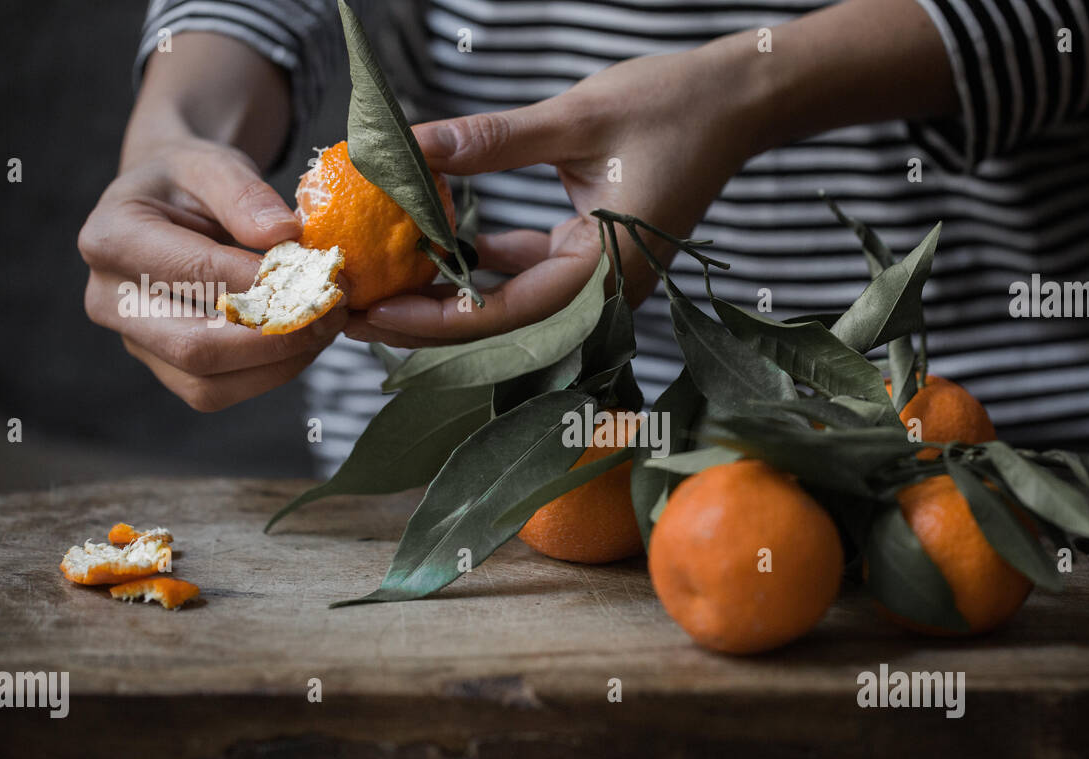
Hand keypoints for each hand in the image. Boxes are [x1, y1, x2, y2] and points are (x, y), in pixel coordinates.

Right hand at [78, 138, 349, 410]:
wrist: (168, 205)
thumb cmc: (189, 181)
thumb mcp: (211, 164)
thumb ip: (244, 194)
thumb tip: (284, 235)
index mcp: (110, 239)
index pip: (198, 274)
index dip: (266, 283)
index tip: (324, 277)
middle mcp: (109, 299)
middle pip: (197, 346)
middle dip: (277, 337)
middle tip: (333, 312)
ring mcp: (135, 341)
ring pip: (208, 384)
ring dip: (279, 363)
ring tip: (325, 327)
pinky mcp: (164, 368)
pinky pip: (218, 391)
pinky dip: (270, 373)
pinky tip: (304, 342)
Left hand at [349, 36, 770, 347]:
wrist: (736, 102)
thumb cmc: (673, 107)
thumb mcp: (576, 118)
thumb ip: (491, 141)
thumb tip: (408, 148)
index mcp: (606, 273)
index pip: (506, 315)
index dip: (433, 319)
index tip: (372, 312)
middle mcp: (602, 292)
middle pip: (499, 326)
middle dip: (425, 320)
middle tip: (352, 309)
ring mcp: (598, 279)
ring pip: (507, 304)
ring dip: (446, 292)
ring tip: (380, 276)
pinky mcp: (591, 256)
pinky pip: (524, 273)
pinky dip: (480, 261)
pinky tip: (435, 238)